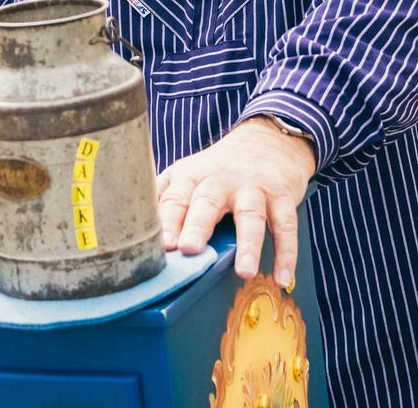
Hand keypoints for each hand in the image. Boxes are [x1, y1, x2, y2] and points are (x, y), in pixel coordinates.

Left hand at [156, 117, 315, 286]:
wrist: (267, 139)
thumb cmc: (220, 167)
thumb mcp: (187, 173)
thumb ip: (163, 195)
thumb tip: (131, 223)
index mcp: (191, 176)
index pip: (174, 198)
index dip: (166, 221)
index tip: (159, 245)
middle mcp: (220, 179)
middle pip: (208, 202)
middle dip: (197, 225)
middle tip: (188, 248)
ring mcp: (253, 187)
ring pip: (250, 214)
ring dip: (248, 244)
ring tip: (244, 272)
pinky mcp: (282, 195)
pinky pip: (286, 224)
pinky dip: (286, 252)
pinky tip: (282, 277)